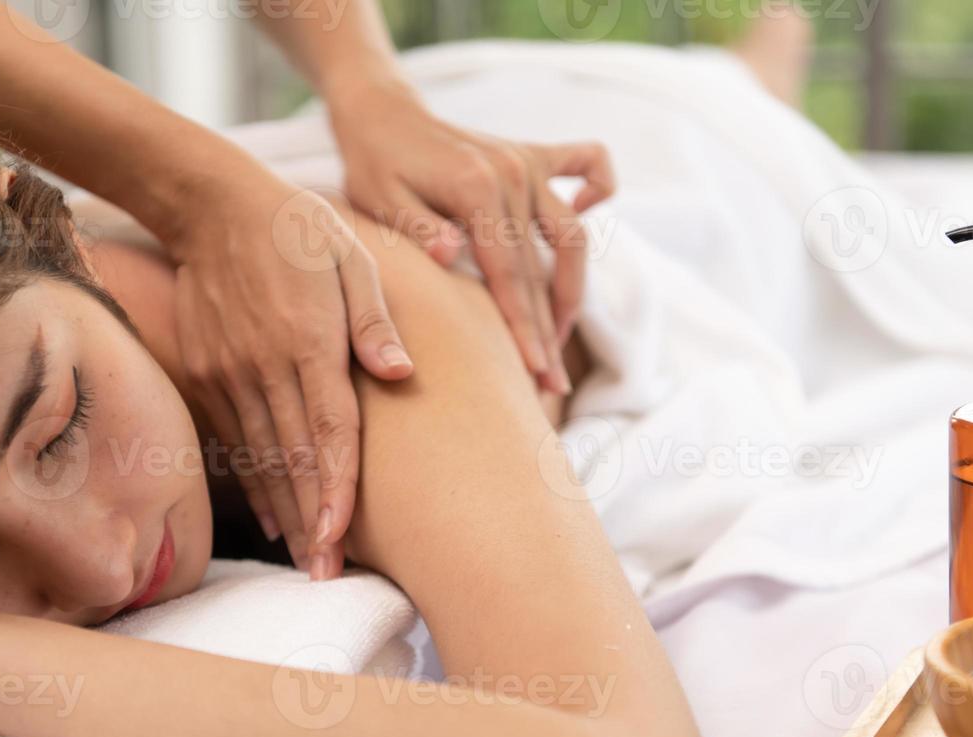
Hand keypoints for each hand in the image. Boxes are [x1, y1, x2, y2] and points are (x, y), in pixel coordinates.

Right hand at [163, 165, 411, 580]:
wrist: (212, 205)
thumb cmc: (299, 230)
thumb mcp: (352, 257)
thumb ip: (374, 320)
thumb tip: (400, 372)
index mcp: (310, 341)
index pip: (328, 430)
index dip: (333, 489)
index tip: (337, 538)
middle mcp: (267, 365)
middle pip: (293, 459)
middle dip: (310, 521)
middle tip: (325, 574)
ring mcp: (232, 372)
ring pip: (262, 457)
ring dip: (283, 512)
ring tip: (304, 559)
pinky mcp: (209, 372)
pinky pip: (236, 438)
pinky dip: (254, 481)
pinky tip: (271, 516)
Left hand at [328, 77, 615, 393]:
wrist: (380, 113)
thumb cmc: (373, 166)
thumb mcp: (379, 200)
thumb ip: (418, 229)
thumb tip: (452, 255)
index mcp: (478, 190)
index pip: (510, 277)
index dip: (525, 330)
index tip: (535, 374)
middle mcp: (514, 174)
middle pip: (544, 269)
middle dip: (550, 332)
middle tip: (551, 386)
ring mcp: (528, 163)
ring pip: (573, 236)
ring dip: (573, 289)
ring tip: (560, 337)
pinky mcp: (534, 154)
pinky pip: (589, 161)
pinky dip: (599, 189)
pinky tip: (588, 215)